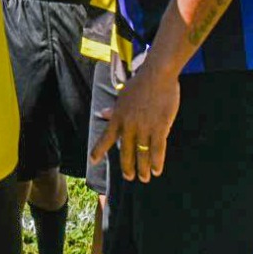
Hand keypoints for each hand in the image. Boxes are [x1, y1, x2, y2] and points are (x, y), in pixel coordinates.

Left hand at [90, 63, 180, 182]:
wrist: (157, 75)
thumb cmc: (140, 84)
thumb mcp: (123, 96)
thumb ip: (113, 109)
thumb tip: (101, 114)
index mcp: (118, 117)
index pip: (106, 137)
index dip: (99, 150)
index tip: (93, 160)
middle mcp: (128, 125)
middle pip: (126, 152)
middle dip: (127, 167)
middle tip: (129, 177)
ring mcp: (144, 128)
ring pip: (142, 154)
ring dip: (143, 169)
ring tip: (144, 178)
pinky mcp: (159, 128)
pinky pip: (157, 150)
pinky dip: (156, 162)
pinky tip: (157, 170)